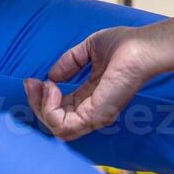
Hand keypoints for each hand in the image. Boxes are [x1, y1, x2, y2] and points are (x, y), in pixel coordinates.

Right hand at [24, 25, 161, 140]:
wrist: (141, 46)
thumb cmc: (125, 45)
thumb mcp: (88, 50)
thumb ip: (69, 62)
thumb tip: (51, 75)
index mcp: (91, 97)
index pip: (61, 109)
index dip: (42, 98)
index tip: (33, 80)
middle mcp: (93, 110)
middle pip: (55, 121)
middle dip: (36, 103)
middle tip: (32, 83)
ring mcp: (95, 115)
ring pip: (56, 128)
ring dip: (41, 107)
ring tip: (44, 86)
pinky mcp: (95, 115)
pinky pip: (63, 126)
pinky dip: (50, 108)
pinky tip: (53, 87)